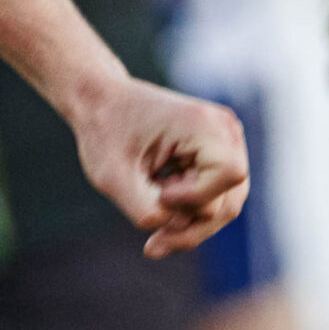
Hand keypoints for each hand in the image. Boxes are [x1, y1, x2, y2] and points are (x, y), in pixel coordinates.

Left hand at [67, 76, 248, 258]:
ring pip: (223, 207)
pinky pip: (215, 199)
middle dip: (185, 222)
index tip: (159, 192)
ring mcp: (226, 143)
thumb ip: (143, 208)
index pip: (227, 175)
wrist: (101, 103)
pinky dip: (186, 212)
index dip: (194, 196)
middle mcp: (225, 130)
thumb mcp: (112, 176)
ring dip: (185, 220)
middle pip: (227, 202)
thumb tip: (173, 226)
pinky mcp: (218, 155)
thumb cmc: (104, 133)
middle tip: (146, 225)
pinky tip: (156, 203)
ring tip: (149, 212)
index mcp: (204, 124)